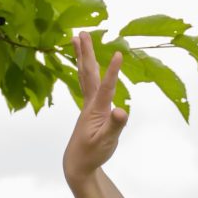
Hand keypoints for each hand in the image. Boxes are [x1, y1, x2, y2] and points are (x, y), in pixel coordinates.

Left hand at [62, 31, 128, 180]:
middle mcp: (90, 103)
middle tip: (81, 33)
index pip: (106, 87)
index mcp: (96, 110)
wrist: (77, 164)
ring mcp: (88, 104)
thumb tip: (121, 111)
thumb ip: (115, 126)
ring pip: (84, 75)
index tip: (119, 53)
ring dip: (81, 56)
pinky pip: (86, 82)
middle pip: (88, 73)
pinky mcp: (89, 108)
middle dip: (86, 52)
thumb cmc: (93, 154)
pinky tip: (85, 63)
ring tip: (76, 39)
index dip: (113, 71)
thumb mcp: (107, 142)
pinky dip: (85, 69)